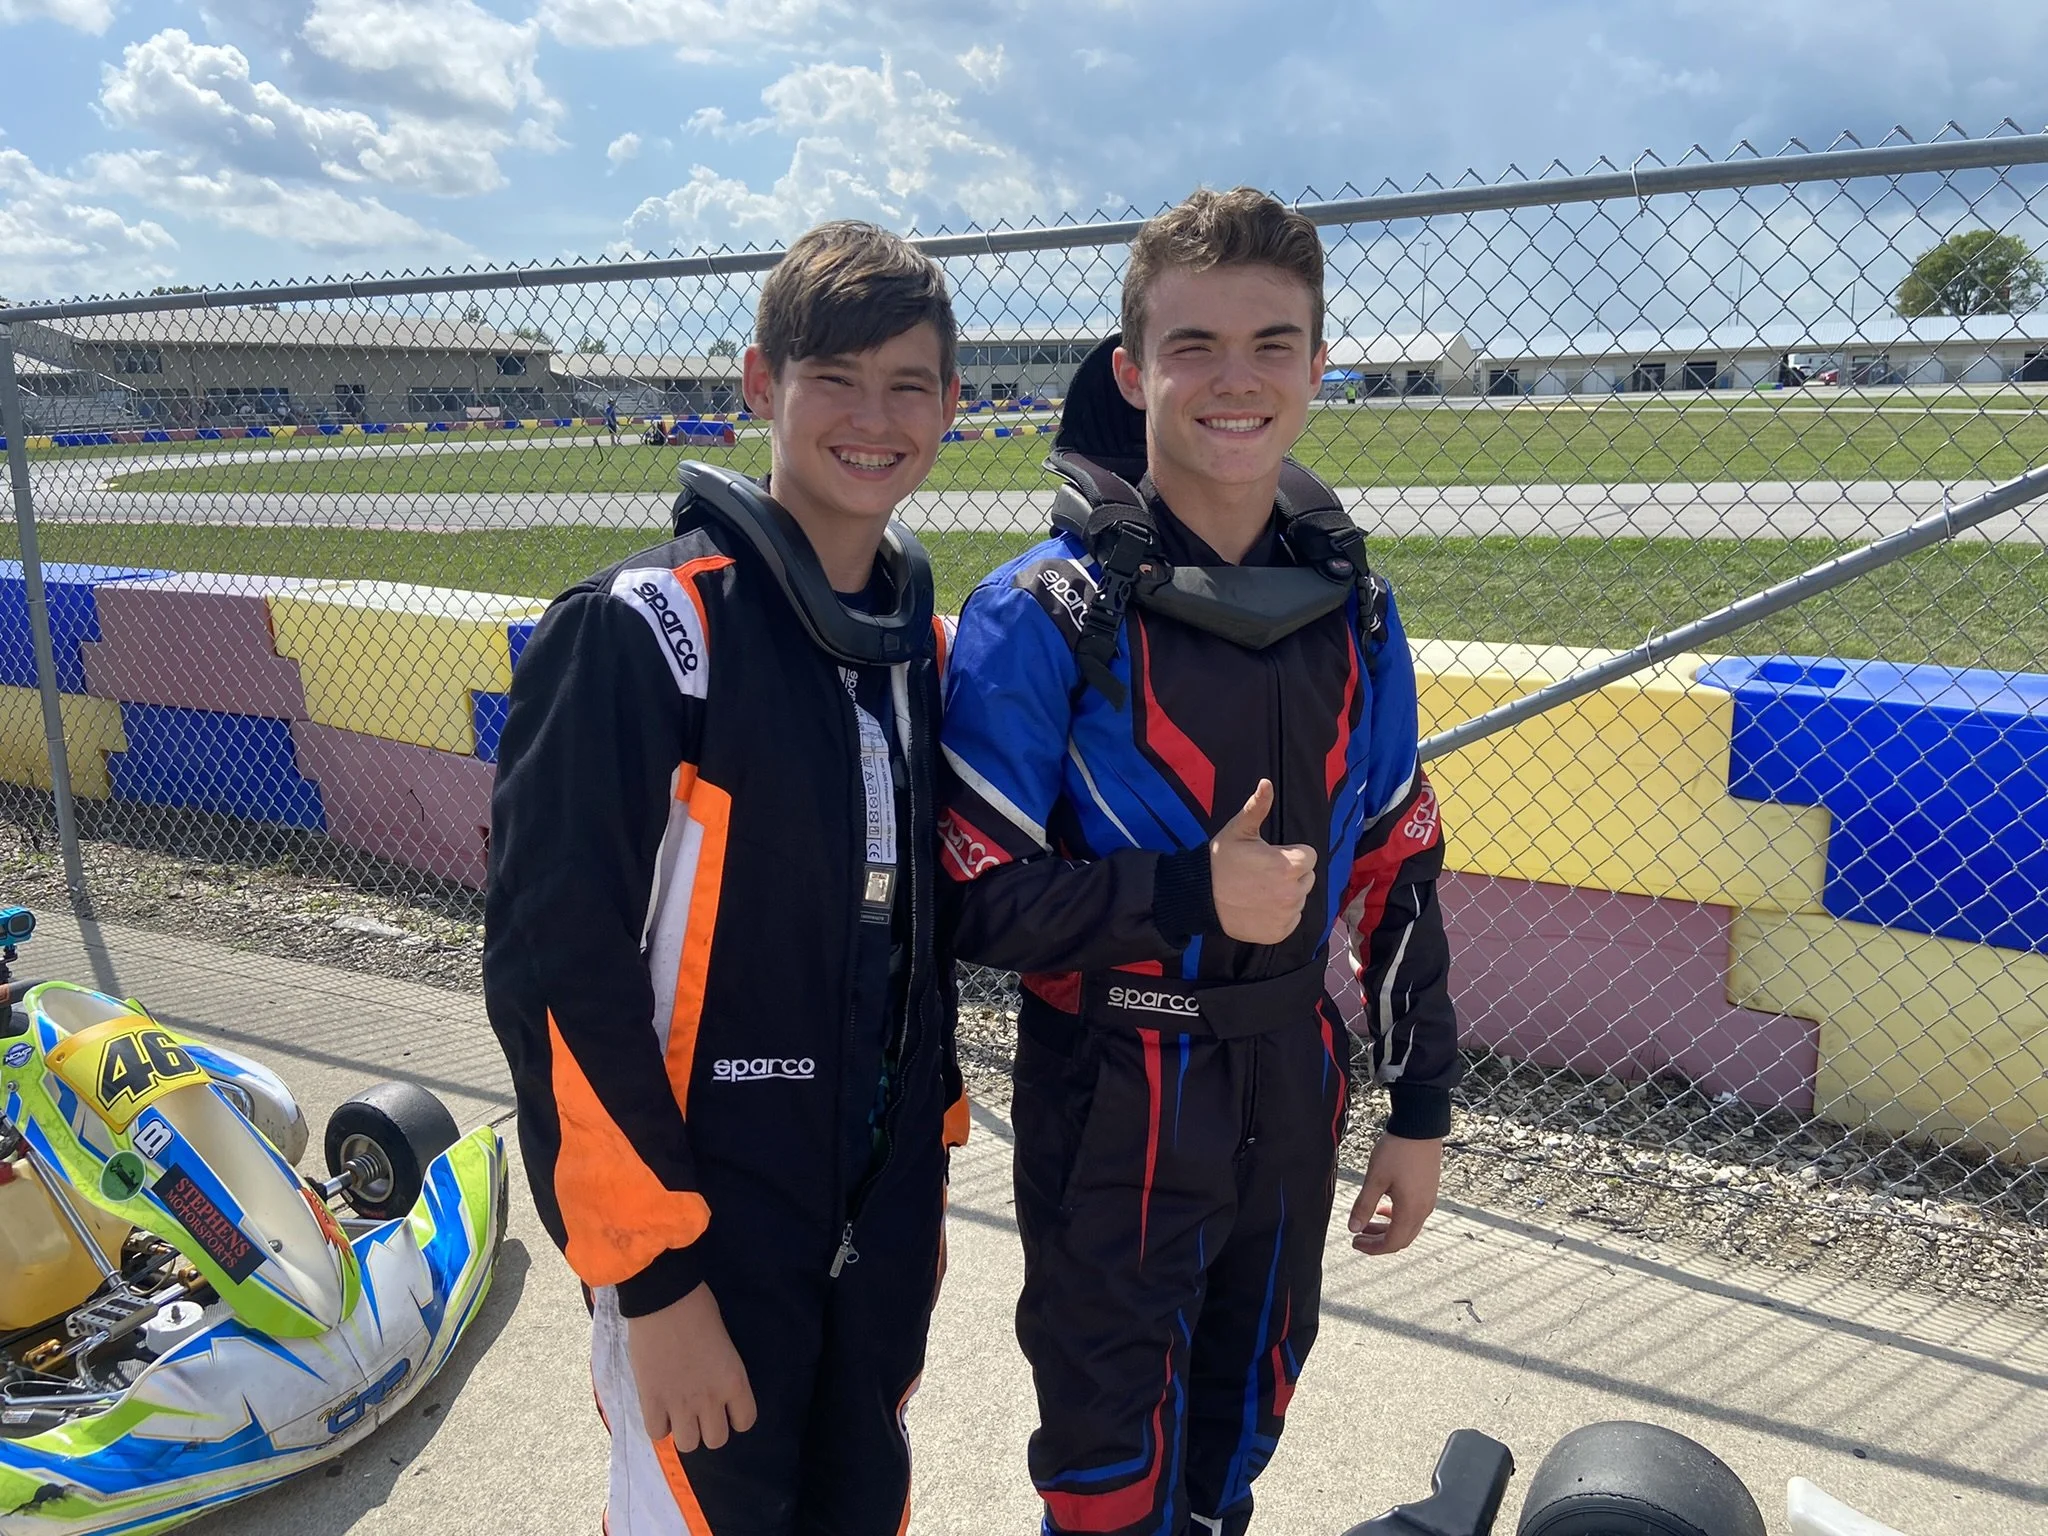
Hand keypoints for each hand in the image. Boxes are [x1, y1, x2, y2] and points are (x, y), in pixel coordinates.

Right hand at [625, 1283, 757, 1452]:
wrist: (664, 1298)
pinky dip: (658, 1424)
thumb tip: (712, 1386)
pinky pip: (657, 1433)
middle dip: (708, 1427)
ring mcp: (680, 1403)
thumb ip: (721, 1372)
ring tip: (677, 1411)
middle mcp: (711, 1398)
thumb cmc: (698, 1309)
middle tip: (698, 1409)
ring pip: (689, 1444)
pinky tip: (658, 1408)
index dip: (734, 1416)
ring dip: (683, 1430)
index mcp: (734, 1381)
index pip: (745, 1421)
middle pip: (717, 1440)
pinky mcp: (652, 1400)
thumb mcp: (724, 1344)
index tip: (724, 1406)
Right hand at [1209, 780, 1316, 945]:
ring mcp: (1286, 914)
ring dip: (1286, 895)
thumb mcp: (1239, 830)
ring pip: (1299, 899)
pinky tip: (1260, 907)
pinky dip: (1280, 915)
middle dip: (1291, 874)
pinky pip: (1291, 920)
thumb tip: (1267, 782)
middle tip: (1264, 873)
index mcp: (1289, 865)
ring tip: (1260, 891)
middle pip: (1307, 878)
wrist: (1200, 896)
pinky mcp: (1279, 932)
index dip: (1292, 854)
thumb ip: (1258, 807)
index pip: (1310, 856)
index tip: (1272, 856)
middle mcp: (1292, 892)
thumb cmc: (1221, 860)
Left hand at [1347, 1132, 1442, 1256]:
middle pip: (1402, 1239)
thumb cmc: (1398, 1151)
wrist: (1420, 1127)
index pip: (1392, 1243)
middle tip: (1359, 1237)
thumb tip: (1354, 1228)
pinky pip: (1413, 1214)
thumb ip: (1364, 1205)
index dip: (1373, 1248)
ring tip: (1368, 1222)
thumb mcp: (1375, 1179)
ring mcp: (1428, 1200)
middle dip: (1379, 1242)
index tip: (1356, 1243)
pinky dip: (1397, 1218)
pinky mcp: (1429, 1190)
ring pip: (1408, 1227)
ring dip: (1387, 1229)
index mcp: (1411, 1211)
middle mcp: (1424, 1210)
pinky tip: (1384, 1207)